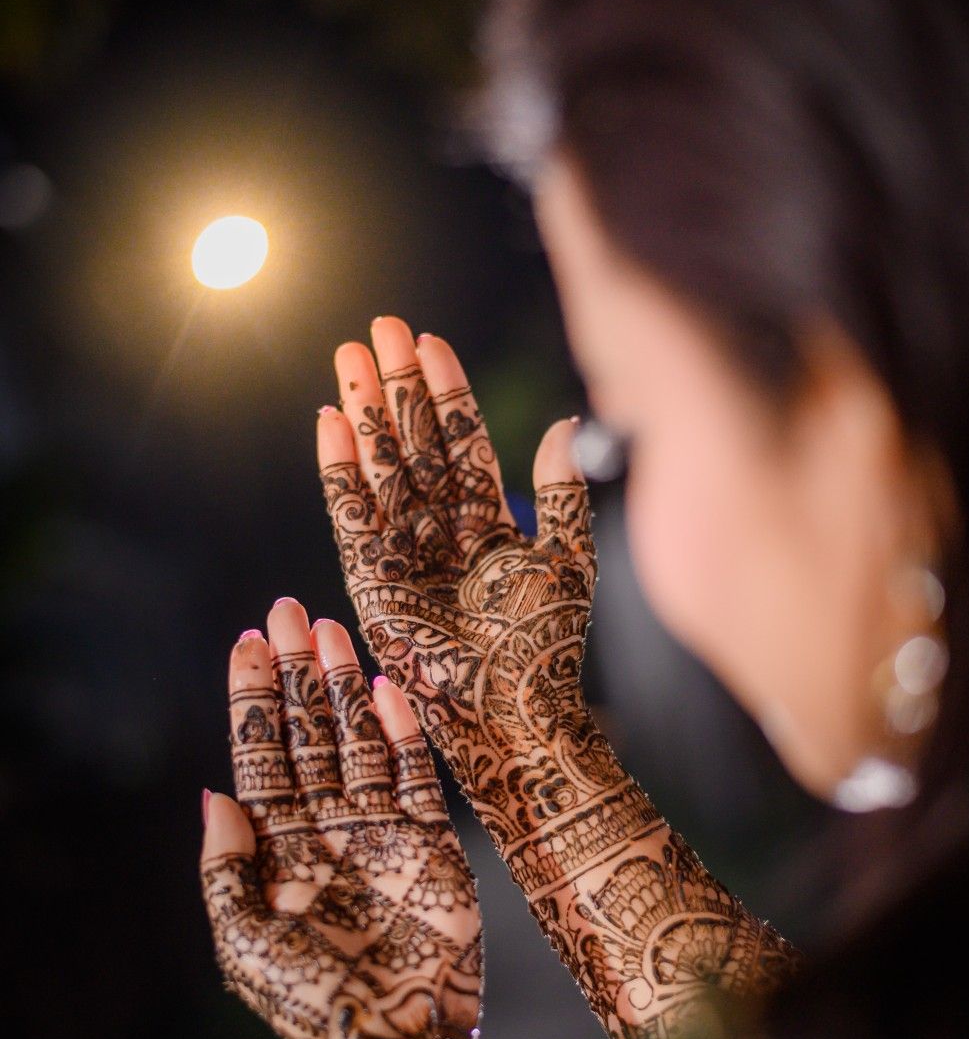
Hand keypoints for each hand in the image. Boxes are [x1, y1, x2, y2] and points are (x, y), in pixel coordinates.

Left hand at [200, 598, 483, 1038]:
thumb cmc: (313, 1003)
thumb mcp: (245, 942)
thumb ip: (227, 868)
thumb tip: (212, 793)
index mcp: (279, 850)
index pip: (262, 757)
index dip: (255, 700)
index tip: (247, 643)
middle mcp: (329, 828)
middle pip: (309, 734)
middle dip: (297, 674)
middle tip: (288, 611)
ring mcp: (382, 831)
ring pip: (359, 741)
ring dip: (344, 686)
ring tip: (332, 630)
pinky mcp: (433, 842)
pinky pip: (417, 774)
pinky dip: (403, 731)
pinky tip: (385, 687)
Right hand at [316, 316, 613, 855]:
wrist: (513, 712)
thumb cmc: (546, 646)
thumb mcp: (567, 560)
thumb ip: (562, 493)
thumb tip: (564, 423)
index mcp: (488, 522)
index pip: (461, 441)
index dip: (446, 392)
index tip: (431, 341)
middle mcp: (440, 530)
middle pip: (414, 442)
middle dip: (397, 386)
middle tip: (381, 326)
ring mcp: (403, 553)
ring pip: (380, 466)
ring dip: (364, 412)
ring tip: (349, 355)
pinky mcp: (371, 580)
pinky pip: (350, 514)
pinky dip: (339, 470)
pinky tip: (330, 422)